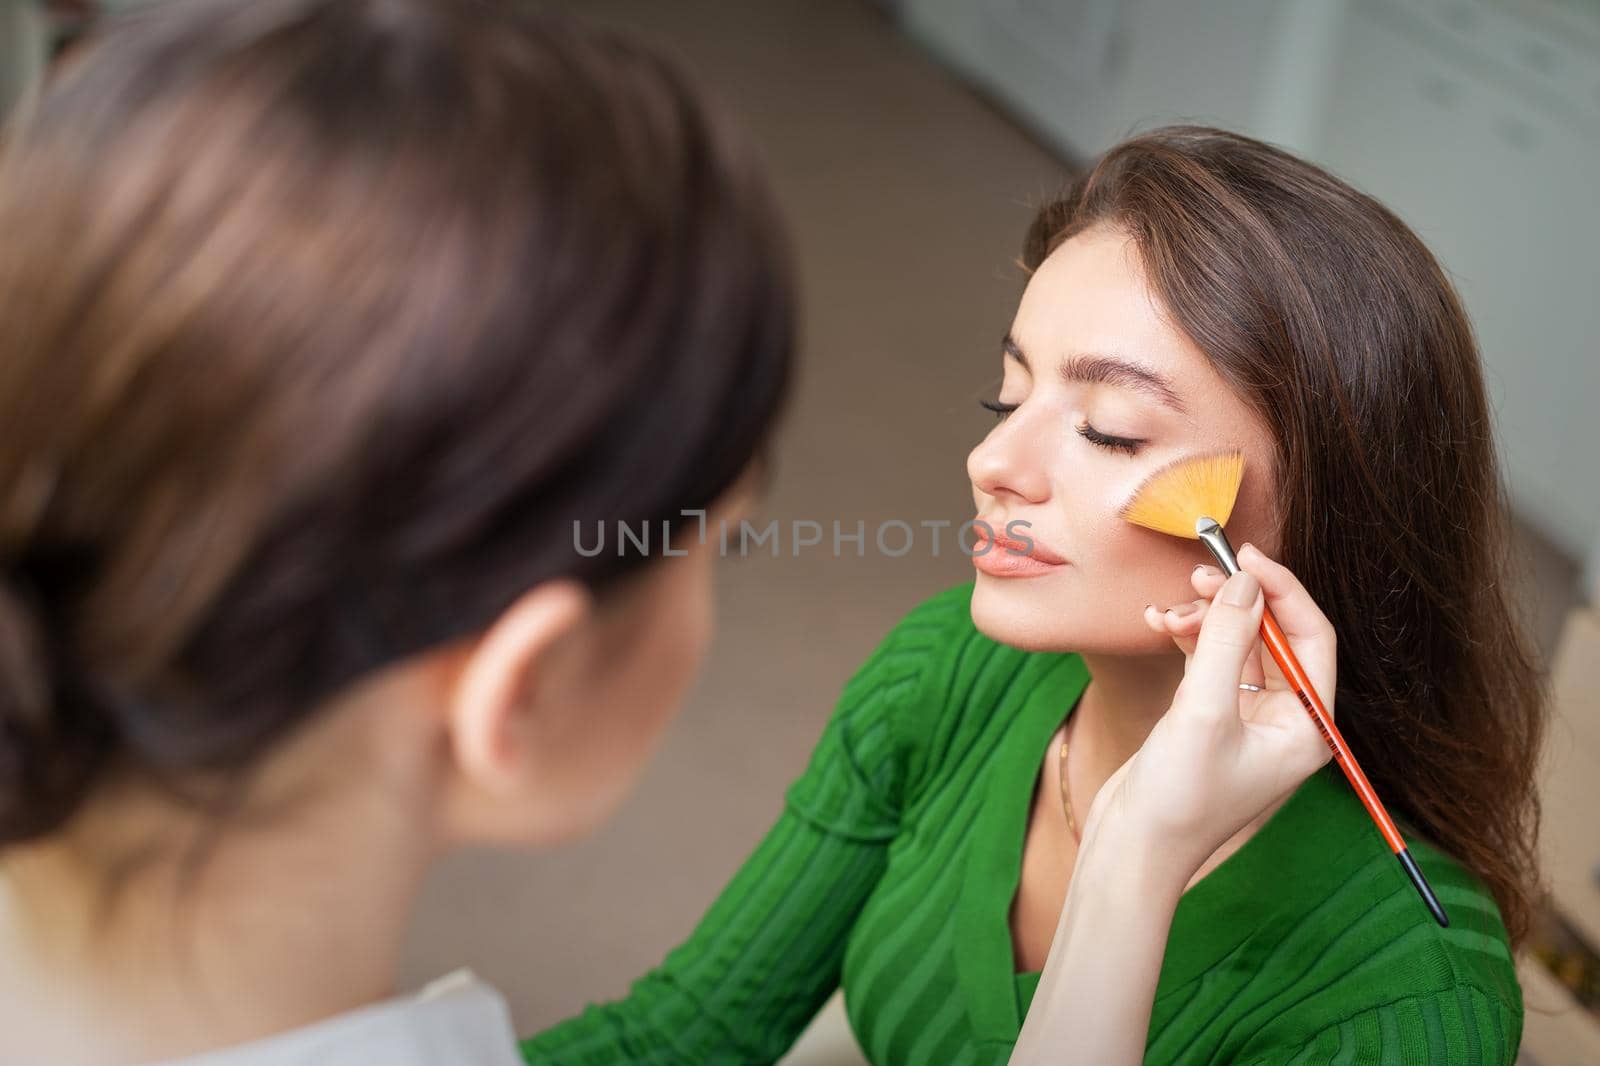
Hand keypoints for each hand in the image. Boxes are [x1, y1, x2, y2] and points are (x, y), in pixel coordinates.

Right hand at [1081, 544, 1337, 877]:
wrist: (1132, 849)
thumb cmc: (1178, 797)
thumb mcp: (1202, 710)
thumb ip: (1224, 639)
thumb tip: (1243, 581)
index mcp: (1307, 727)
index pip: (1311, 638)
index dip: (1282, 591)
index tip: (1245, 557)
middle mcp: (1285, 721)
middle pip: (1273, 636)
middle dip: (1236, 602)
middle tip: (1199, 573)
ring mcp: (1247, 719)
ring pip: (1236, 644)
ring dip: (1204, 619)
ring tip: (1169, 611)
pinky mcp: (1210, 718)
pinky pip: (1209, 659)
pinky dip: (1186, 638)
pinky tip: (1158, 625)